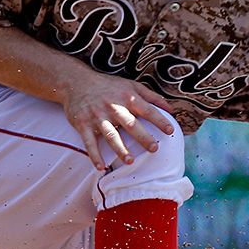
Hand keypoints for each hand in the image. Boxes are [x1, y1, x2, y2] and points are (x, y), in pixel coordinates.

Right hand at [61, 72, 175, 169]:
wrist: (76, 82)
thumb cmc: (109, 86)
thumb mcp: (131, 85)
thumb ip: (151, 96)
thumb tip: (171, 109)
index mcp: (127, 98)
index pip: (147, 110)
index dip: (159, 120)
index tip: (170, 131)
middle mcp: (114, 107)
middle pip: (131, 124)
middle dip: (143, 137)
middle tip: (154, 149)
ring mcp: (97, 116)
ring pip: (110, 135)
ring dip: (120, 149)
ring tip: (129, 161)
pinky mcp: (82, 124)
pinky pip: (88, 142)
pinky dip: (94, 155)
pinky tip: (100, 167)